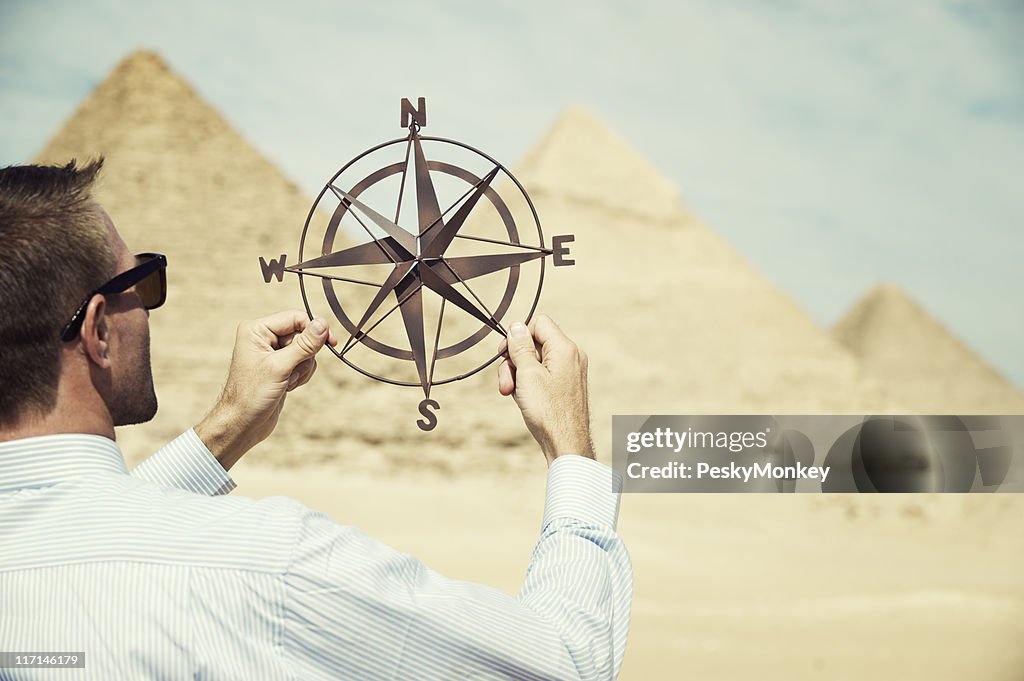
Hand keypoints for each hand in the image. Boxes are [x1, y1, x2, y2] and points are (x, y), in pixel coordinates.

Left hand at [195, 311, 336, 469]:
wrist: (243, 424)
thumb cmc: (252, 395)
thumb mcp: (280, 367)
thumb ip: (304, 344)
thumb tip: (323, 324)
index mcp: (257, 330)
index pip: (295, 318)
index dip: (314, 329)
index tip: (331, 342)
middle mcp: (263, 338)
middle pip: (302, 335)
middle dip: (304, 355)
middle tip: (292, 372)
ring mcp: (273, 353)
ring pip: (306, 351)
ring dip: (303, 368)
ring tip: (287, 382)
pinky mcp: (281, 367)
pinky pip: (303, 363)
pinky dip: (301, 375)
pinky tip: (288, 387)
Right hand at [497, 315, 593, 463]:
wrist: (566, 443)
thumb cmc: (548, 411)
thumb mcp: (527, 375)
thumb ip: (520, 347)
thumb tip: (516, 327)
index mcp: (564, 348)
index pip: (538, 323)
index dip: (518, 335)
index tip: (505, 353)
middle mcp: (571, 356)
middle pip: (534, 343)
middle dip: (514, 360)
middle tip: (506, 383)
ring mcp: (570, 371)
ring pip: (536, 360)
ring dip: (518, 374)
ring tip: (511, 394)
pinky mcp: (566, 385)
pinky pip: (543, 374)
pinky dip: (529, 383)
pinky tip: (522, 399)